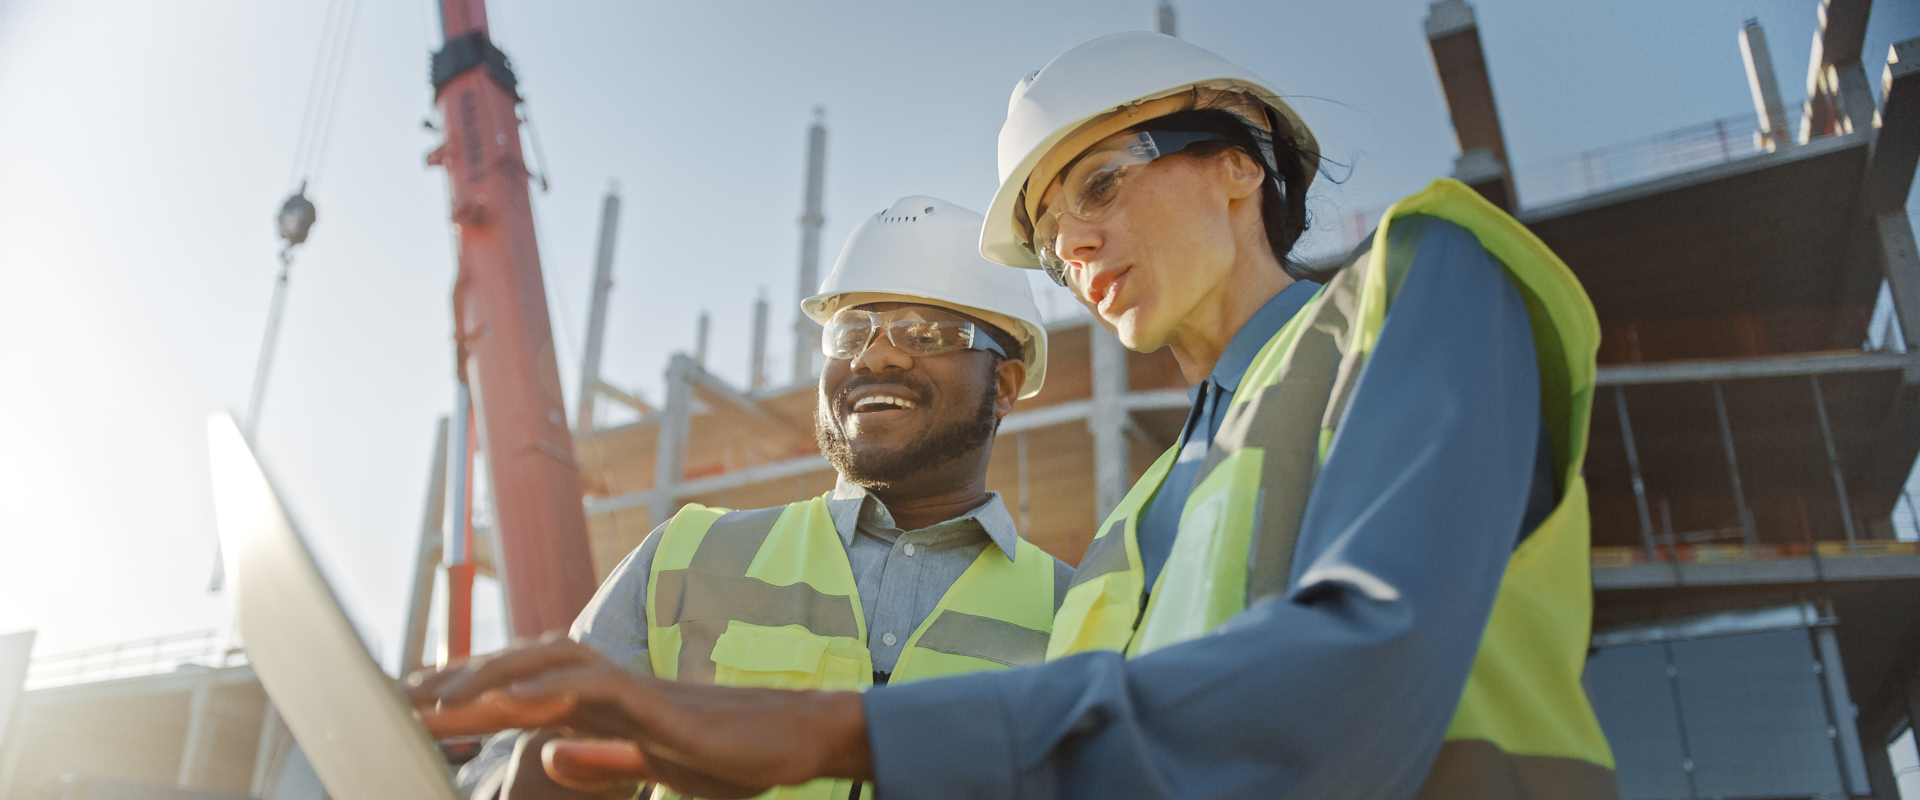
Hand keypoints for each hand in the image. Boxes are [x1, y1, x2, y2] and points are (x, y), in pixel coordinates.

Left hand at [404, 634, 872, 798]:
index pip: (528, 692)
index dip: (471, 695)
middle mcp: (615, 687)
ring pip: (553, 662)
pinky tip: (514, 703)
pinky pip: (599, 691)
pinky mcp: (663, 707)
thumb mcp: (655, 766)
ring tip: (441, 698)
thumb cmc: (737, 753)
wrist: (803, 738)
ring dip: (493, 675)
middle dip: (462, 677)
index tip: (417, 705)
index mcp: (610, 706)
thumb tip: (546, 754)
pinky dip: (553, 692)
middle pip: (526, 666)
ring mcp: (638, 691)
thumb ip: (601, 759)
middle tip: (401, 696)